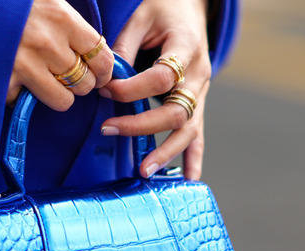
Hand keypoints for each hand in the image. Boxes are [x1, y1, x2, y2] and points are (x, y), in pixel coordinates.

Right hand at [7, 0, 114, 110]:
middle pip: (84, 82)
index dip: (104, 70)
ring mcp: (23, 64)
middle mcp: (47, 42)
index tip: (100, 74)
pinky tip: (12, 78)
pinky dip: (17, 94)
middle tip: (69, 76)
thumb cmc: (8, 3)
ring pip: (62, 99)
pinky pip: (22, 101)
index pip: (101, 55)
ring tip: (46, 83)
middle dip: (80, 83)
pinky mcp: (2, 80)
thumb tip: (92, 44)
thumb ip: (68, 16)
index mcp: (61, 16)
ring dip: (57, 95)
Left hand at [99, 0, 210, 179]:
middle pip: (175, 110)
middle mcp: (198, 73)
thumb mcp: (140, 15)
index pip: (160, 77)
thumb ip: (124, 46)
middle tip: (108, 129)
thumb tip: (106, 79)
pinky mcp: (197, 103)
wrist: (190, 8)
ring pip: (187, 128)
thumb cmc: (162, 9)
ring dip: (166, 151)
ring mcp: (200, 92)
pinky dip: (193, 157)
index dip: (130, 88)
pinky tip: (189, 179)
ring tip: (144, 171)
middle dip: (140, 125)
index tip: (103, 89)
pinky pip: (198, 133)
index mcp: (186, 47)